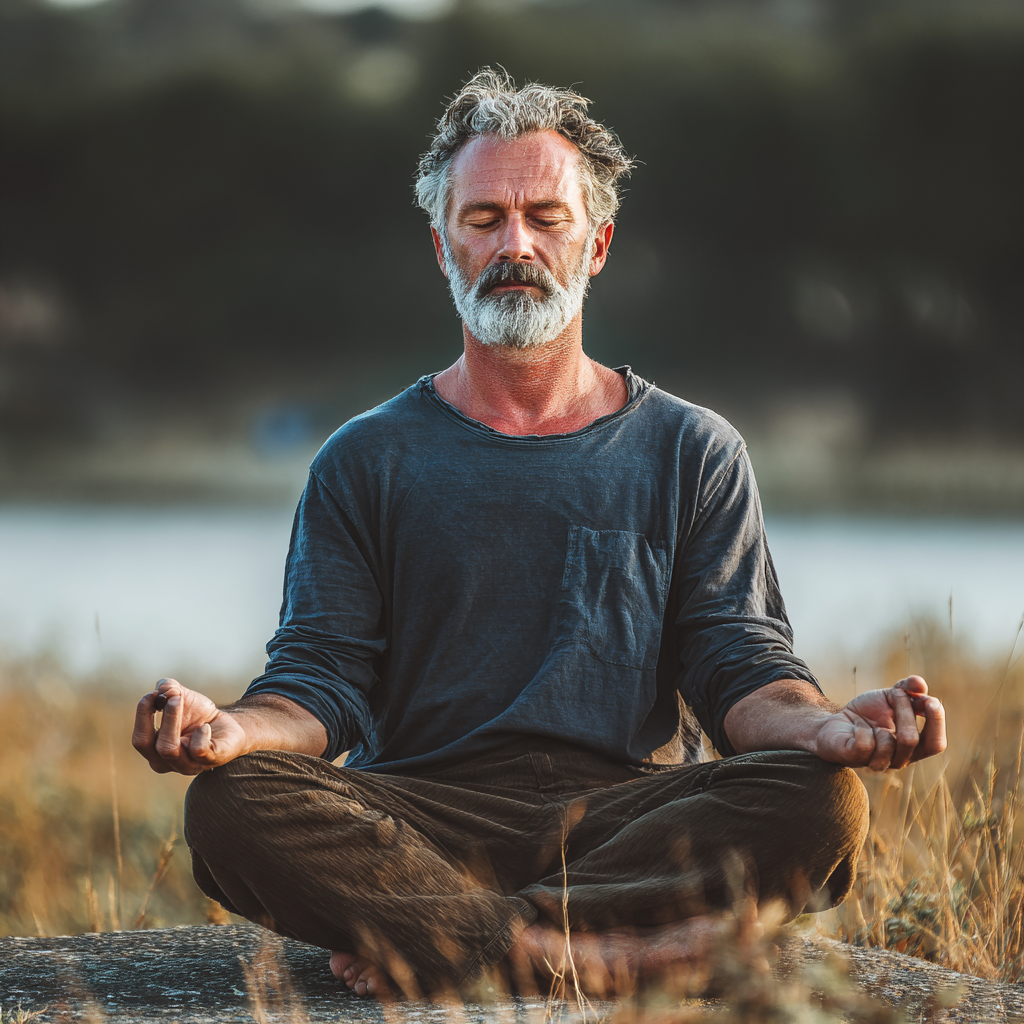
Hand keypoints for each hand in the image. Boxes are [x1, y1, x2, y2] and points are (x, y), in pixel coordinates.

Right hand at [133, 678, 247, 774]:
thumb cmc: (198, 714)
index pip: (140, 739)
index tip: (153, 694)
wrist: (227, 724)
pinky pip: (198, 751)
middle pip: (149, 745)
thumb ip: (167, 688)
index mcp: (155, 751)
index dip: (142, 715)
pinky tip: (205, 726)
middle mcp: (167, 763)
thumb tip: (162, 688)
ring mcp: (187, 765)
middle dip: (158, 717)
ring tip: (182, 700)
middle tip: (173, 696)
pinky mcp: (210, 761)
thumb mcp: (180, 696)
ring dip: (173, 720)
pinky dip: (200, 735)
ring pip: (169, 749)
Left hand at [814, 675, 945, 770]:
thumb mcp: (890, 696)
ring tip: (871, 719)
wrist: (835, 721)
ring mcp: (877, 762)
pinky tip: (856, 729)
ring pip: (889, 743)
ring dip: (880, 721)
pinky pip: (865, 744)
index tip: (930, 700)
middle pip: (912, 740)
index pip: (936, 744)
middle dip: (904, 711)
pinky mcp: (855, 759)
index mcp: (913, 747)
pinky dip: (860, 729)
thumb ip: (908, 688)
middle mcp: (899, 760)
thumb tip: (920, 683)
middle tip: (895, 694)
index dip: (936, 722)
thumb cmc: (868, 713)